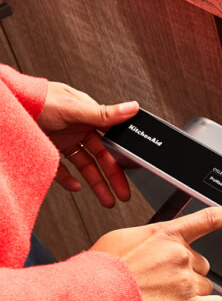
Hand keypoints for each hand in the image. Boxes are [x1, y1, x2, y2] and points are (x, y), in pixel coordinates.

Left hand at [39, 82, 138, 207]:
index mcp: (88, 115)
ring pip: (85, 166)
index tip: (131, 172)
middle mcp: (77, 128)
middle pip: (101, 157)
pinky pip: (62, 169)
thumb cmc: (36, 100)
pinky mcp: (49, 149)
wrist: (5, 107)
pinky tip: (76, 187)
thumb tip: (131, 108)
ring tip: (106, 200)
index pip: (111, 141)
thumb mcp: (74, 108)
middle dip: (113, 178)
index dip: (122, 158)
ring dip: (96, 184)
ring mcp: (63, 139)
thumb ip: (104, 114)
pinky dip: (69, 180)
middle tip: (122, 194)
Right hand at [91, 202, 221, 300]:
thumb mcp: (123, 239)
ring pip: (205, 285)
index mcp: (166, 234)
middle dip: (186, 273)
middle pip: (201, 263)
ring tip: (164, 298)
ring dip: (191, 292)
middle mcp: (181, 254)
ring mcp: (186, 280)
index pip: (209, 219)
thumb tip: (154, 248)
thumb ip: (149, 241)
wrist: (93, 296)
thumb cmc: (102, 270)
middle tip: (162, 282)